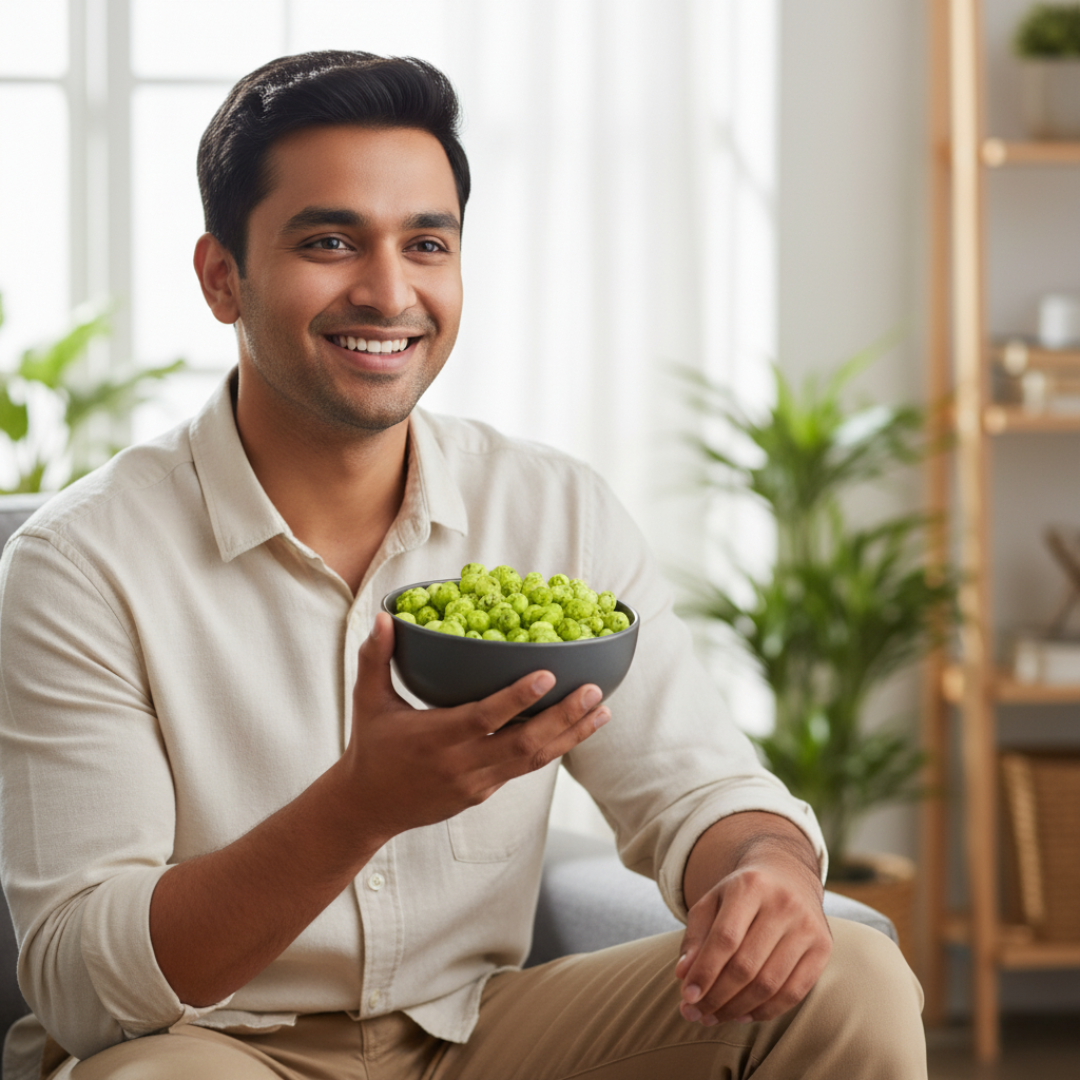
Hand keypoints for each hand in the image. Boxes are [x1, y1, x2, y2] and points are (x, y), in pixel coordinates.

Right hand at [341, 611, 609, 843]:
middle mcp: (461, 764)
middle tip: (594, 691)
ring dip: (571, 735)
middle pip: (523, 743)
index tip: (548, 674)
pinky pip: (524, 769)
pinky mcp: (484, 793)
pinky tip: (577, 728)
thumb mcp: (367, 700)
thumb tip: (386, 617)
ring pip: (533, 760)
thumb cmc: (371, 746)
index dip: (518, 698)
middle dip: (564, 717)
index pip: (484, 717)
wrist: (368, 808)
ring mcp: (476, 783)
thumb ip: (375, 658)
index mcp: (434, 737)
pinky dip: (553, 748)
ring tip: (602, 710)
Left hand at [675, 829, 831, 1025]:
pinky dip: (766, 1011)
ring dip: (737, 1009)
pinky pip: (794, 993)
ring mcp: (807, 926)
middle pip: (746, 966)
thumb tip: (684, 975)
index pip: (725, 938)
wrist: (788, 876)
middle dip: (716, 997)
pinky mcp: (823, 947)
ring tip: (715, 1017)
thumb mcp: (712, 902)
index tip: (687, 997)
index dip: (705, 972)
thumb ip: (696, 936)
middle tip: (696, 1014)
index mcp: (750, 885)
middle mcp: (783, 903)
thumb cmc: (741, 895)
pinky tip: (743, 1015)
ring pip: (769, 984)